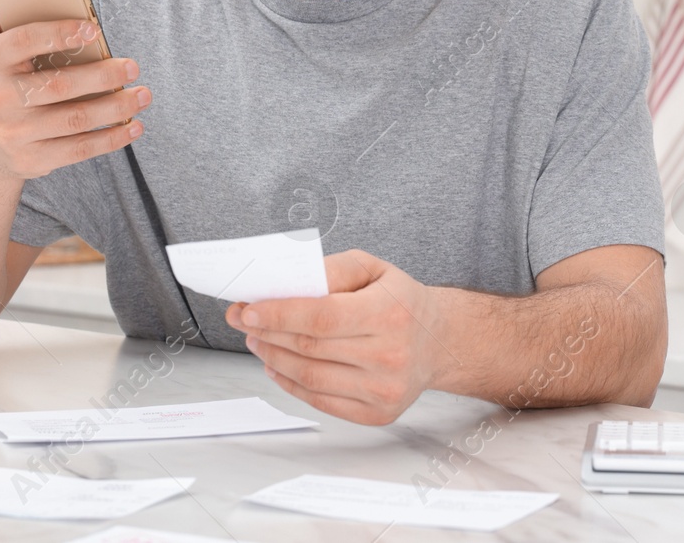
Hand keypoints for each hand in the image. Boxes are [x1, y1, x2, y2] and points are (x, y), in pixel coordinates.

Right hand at [0, 0, 149, 180]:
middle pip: (58, 85)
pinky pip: (78, 149)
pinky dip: (111, 139)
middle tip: (134, 66)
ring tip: (143, 95)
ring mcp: (13, 134)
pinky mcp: (32, 160)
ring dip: (115, 108)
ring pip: (74, 120)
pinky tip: (134, 126)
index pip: (23, 42)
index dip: (58, 33)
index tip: (93, 28)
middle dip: (102, 75)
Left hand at [227, 250, 448, 424]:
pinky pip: (321, 400)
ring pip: (311, 377)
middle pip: (311, 348)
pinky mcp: (377, 413)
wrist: (439, 341)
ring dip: (274, 358)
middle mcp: (390, 354)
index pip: (322, 317)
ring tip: (258, 340)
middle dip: (268, 333)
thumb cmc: (401, 301)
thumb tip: (287, 284)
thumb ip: (332, 270)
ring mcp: (384, 389)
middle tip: (244, 320)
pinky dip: (291, 384)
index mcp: (390, 313)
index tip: (250, 309)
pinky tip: (278, 365)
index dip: (280, 315)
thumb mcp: (373, 269)